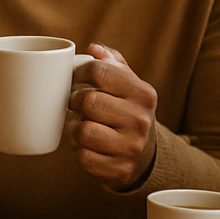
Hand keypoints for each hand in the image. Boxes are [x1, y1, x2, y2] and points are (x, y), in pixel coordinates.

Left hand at [67, 44, 157, 189]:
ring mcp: (132, 147)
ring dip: (75, 128)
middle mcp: (141, 120)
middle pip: (89, 102)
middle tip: (75, 104)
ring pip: (83, 131)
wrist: (144, 155)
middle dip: (75, 102)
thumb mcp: (128, 84)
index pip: (100, 71)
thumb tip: (93, 48)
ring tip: (80, 125)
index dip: (79, 73)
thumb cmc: (127, 111)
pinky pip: (83, 157)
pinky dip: (79, 151)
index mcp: (144, 93)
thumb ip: (112, 62)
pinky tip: (85, 145)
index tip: (74, 78)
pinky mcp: (120, 170)